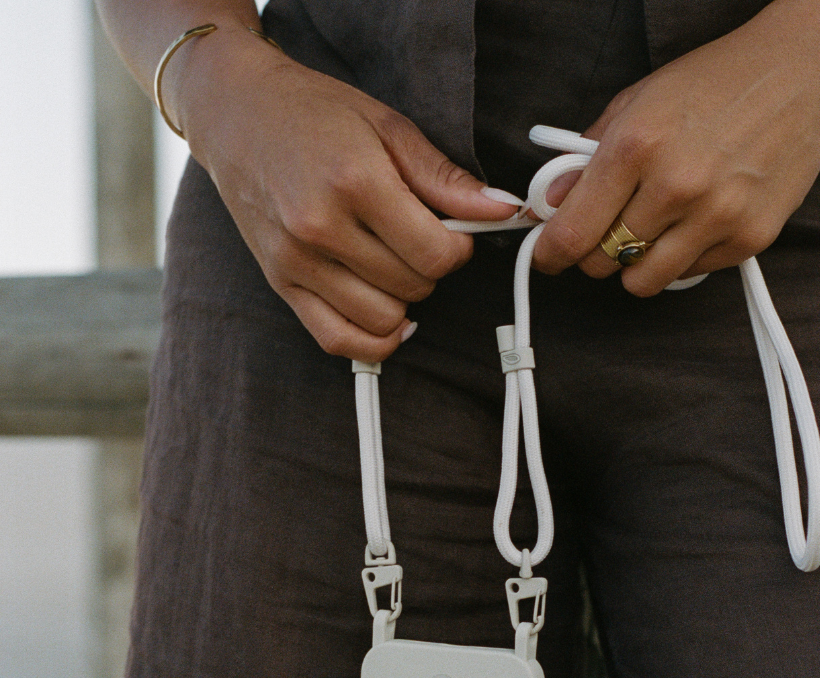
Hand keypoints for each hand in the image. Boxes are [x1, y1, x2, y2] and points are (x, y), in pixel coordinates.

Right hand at [171, 26, 521, 358]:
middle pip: (414, 287)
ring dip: (404, 300)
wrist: (236, 112)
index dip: (458, 248)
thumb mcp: (387, 126)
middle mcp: (320, 227)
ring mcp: (296, 261)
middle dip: (430, 268)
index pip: (435, 254)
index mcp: (354, 181)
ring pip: (383, 320)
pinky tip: (387, 316)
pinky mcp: (281, 284)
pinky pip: (338, 341)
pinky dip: (373, 340)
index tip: (451, 229)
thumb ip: (444, 177)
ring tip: (394, 262)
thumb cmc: (315, 112)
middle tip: (416, 236)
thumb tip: (501, 210)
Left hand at [531, 3, 819, 295]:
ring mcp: (715, 217)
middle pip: (604, 263)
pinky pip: (690, 275)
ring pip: (643, 282)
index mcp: (637, 145)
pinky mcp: (748, 238)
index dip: (550, 253)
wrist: (801, 75)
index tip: (547, 256)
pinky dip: (682, 257)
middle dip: (597, 253)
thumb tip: (554, 202)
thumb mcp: (639, 102)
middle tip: (608, 230)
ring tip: (651, 229)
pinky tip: (695, 220)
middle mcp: (675, 185)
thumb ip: (589, 156)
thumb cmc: (716, 83)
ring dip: (637, 264)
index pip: (574, 232)